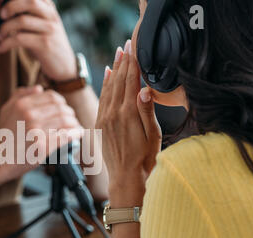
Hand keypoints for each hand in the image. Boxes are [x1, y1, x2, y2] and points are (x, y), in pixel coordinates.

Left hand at [0, 0, 76, 81]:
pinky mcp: (45, 45)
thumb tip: (2, 9)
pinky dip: (6, 43)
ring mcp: (50, 30)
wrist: (64, 65)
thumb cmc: (46, 43)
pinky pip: (20, 39)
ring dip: (5, 28)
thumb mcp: (40, 25)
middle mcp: (51, 16)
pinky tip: (0, 48)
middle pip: (30, 1)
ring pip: (22, 21)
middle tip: (0, 16)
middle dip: (10, 6)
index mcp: (49, 7)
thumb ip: (28, 14)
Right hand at [0, 86, 83, 175]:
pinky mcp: (42, 147)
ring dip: (75, 124)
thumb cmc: (3, 137)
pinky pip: (65, 136)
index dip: (62, 102)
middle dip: (71, 113)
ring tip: (77, 128)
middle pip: (61, 108)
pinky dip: (75, 134)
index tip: (65, 110)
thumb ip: (20, 96)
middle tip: (73, 120)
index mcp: (22, 105)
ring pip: (66, 121)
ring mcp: (36, 131)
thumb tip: (39, 87)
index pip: (51, 97)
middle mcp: (29, 115)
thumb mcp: (6, 111)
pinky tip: (78, 135)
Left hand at [95, 41, 161, 206]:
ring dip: (113, 70)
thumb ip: (147, 111)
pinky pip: (102, 99)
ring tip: (118, 55)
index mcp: (129, 114)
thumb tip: (144, 90)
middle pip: (119, 81)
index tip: (133, 48)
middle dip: (123, 62)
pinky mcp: (99, 124)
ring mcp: (104, 119)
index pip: (131, 82)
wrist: (126, 177)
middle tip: (126, 45)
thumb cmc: (144, 159)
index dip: (132, 63)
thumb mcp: (152, 136)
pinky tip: (107, 75)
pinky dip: (105, 85)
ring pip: (109, 88)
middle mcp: (114, 113)